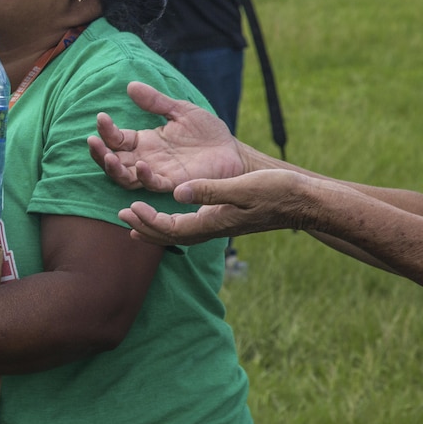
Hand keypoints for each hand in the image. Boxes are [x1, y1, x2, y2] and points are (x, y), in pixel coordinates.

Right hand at [88, 81, 244, 191]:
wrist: (233, 151)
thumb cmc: (208, 132)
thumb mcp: (180, 110)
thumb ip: (155, 101)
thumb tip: (130, 85)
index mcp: (144, 142)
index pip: (116, 139)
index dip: (106, 130)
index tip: (101, 117)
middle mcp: (145, 159)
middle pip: (113, 160)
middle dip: (99, 153)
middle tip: (92, 141)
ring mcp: (158, 173)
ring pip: (125, 177)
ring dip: (113, 168)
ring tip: (108, 156)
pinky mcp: (174, 183)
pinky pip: (153, 184)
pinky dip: (144, 177)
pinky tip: (141, 165)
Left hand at [119, 169, 315, 244]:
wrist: (303, 202)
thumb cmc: (276, 192)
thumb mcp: (242, 187)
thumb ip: (210, 190)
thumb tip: (178, 193)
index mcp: (212, 223)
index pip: (170, 229)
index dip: (147, 221)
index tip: (129, 207)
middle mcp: (211, 229)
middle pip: (168, 236)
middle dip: (143, 227)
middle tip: (120, 215)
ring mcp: (216, 226)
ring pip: (176, 233)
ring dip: (152, 226)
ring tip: (132, 218)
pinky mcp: (222, 220)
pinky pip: (188, 226)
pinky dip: (169, 222)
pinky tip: (163, 214)